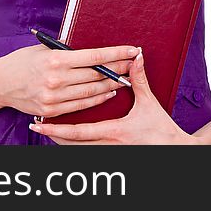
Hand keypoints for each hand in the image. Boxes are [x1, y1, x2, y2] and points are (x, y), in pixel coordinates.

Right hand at [0, 43, 137, 117]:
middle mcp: (56, 79)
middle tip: (134, 64)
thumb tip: (92, 51)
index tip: (132, 50)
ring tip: (125, 79)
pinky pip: (80, 106)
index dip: (117, 54)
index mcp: (56, 59)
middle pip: (97, 75)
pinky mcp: (51, 110)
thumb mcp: (43, 49)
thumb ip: (66, 50)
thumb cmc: (22, 61)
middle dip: (119, 69)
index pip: (95, 57)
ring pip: (92, 92)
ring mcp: (54, 97)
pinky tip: (107, 92)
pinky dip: (97, 99)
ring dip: (112, 85)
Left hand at [29, 48, 199, 144]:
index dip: (58, 128)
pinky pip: (87, 151)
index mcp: (114, 131)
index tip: (41, 124)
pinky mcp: (113, 154)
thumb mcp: (149, 103)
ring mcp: (110, 152)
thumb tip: (136, 56)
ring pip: (77, 150)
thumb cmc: (161, 130)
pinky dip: (74, 144)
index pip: (78, 131)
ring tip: (47, 129)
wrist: (173, 151)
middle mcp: (108, 145)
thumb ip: (139, 79)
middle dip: (54, 135)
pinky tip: (68, 137)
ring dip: (62, 140)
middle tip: (37, 125)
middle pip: (72, 144)